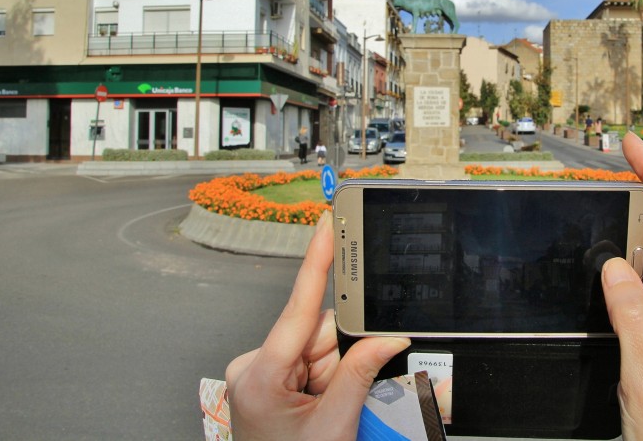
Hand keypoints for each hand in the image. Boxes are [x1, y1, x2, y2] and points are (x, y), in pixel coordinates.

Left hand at [225, 211, 409, 440]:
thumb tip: (390, 337)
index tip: (328, 222)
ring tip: (332, 415)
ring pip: (319, 351)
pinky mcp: (266, 383)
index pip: (299, 306)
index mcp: (259, 375)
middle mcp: (252, 368)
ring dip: (335, 375)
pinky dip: (327, 382)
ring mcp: (258, 376)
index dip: (317, 259)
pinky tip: (325, 409)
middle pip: (318, 335)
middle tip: (345, 399)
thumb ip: (362, 375)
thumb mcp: (334, 427)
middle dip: (341, 358)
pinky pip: (311, 365)